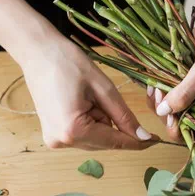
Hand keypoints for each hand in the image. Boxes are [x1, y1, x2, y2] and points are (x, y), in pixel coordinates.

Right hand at [22, 34, 157, 150]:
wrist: (37, 52)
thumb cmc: (69, 63)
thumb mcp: (103, 88)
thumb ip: (124, 116)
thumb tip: (143, 137)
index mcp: (74, 130)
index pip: (115, 142)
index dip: (138, 141)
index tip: (157, 140)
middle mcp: (62, 142)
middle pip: (105, 143)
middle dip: (116, 126)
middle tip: (105, 97)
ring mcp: (55, 141)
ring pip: (95, 139)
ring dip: (102, 122)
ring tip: (89, 96)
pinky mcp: (53, 135)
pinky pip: (83, 134)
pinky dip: (91, 122)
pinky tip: (82, 101)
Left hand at [147, 22, 194, 140]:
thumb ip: (187, 92)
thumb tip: (163, 112)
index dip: (185, 128)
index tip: (170, 121)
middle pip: (185, 117)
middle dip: (168, 112)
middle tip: (158, 97)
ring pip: (175, 104)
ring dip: (161, 100)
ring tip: (154, 88)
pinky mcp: (185, 76)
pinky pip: (170, 89)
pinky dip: (160, 88)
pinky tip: (152, 85)